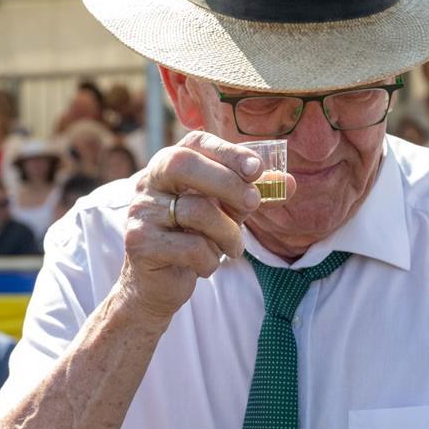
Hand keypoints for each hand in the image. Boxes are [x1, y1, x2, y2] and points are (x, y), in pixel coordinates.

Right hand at [114, 130, 296, 322]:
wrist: (155, 284)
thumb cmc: (191, 239)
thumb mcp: (224, 212)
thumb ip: (250, 194)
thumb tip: (288, 183)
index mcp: (167, 166)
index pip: (194, 143)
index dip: (227, 151)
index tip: (256, 168)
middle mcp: (147, 184)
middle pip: (183, 165)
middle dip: (226, 182)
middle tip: (253, 203)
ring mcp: (140, 212)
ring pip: (196, 211)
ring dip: (228, 234)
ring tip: (232, 248)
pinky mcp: (140, 243)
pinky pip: (191, 247)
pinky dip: (210, 260)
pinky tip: (205, 266)